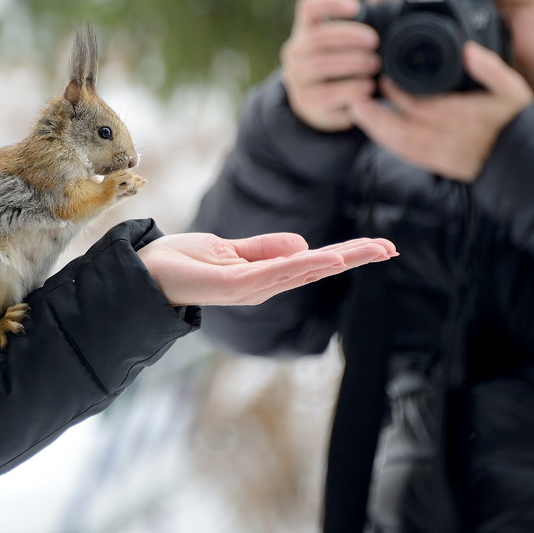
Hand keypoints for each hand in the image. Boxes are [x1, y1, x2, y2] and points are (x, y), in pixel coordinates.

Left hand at [137, 232, 396, 306]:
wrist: (142, 273)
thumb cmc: (181, 261)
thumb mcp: (228, 248)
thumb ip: (264, 248)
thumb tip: (304, 245)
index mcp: (264, 275)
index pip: (314, 262)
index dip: (348, 253)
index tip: (381, 245)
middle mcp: (263, 285)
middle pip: (317, 268)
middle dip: (355, 257)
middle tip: (391, 247)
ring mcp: (249, 287)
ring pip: (302, 270)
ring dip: (336, 258)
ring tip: (370, 248)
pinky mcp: (232, 285)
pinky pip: (272, 272)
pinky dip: (300, 264)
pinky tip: (324, 256)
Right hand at [280, 0, 403, 131]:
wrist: (322, 104)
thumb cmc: (343, 62)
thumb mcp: (355, 38)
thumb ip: (373, 10)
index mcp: (306, 29)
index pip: (308, 7)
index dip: (330, 3)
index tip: (355, 6)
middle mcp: (295, 52)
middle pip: (317, 37)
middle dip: (349, 37)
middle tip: (375, 42)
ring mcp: (297, 79)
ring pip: (320, 66)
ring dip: (351, 64)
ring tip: (374, 65)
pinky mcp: (306, 104)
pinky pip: (326, 95)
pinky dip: (350, 90)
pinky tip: (366, 88)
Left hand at [349, 41, 533, 181]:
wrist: (528, 162)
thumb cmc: (519, 122)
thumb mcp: (513, 89)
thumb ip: (491, 69)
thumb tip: (470, 50)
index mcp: (461, 114)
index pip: (418, 102)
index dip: (395, 90)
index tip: (383, 77)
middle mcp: (447, 136)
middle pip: (401, 123)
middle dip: (376, 110)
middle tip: (358, 95)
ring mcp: (442, 154)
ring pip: (399, 142)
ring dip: (375, 128)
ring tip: (357, 112)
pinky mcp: (441, 166)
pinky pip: (409, 156)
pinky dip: (390, 144)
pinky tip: (378, 134)